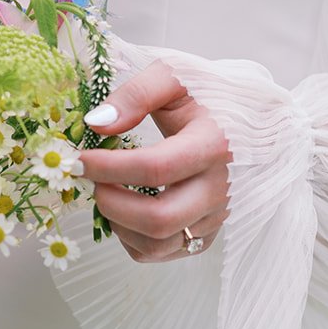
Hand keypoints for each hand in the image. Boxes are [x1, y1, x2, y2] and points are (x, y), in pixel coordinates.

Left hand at [77, 59, 231, 263]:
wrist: (247, 118)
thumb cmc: (206, 94)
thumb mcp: (174, 76)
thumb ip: (136, 94)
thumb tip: (97, 124)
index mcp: (215, 144)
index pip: (155, 168)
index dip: (109, 167)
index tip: (81, 159)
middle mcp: (220, 188)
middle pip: (159, 219)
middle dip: (112, 204)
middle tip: (92, 181)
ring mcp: (216, 216)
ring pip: (159, 243)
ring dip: (119, 224)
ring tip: (107, 192)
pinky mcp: (208, 233)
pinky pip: (164, 252)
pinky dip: (133, 238)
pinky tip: (125, 208)